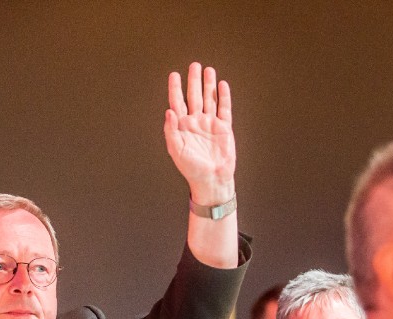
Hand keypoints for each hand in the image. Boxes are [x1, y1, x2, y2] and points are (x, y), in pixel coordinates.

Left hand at [164, 63, 235, 203]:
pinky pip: (224, 108)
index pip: (177, 102)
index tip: (174, 75)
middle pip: (194, 96)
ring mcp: (210, 123)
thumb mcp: (176, 150)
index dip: (175, 88)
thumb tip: (168, 111)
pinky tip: (222, 85)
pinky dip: (223, 96)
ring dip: (208, 85)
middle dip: (194, 81)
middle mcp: (195, 122)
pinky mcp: (224, 128)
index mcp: (182, 126)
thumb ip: (171, 130)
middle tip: (194, 65)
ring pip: (209, 99)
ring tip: (208, 70)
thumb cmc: (191, 168)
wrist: (212, 179)